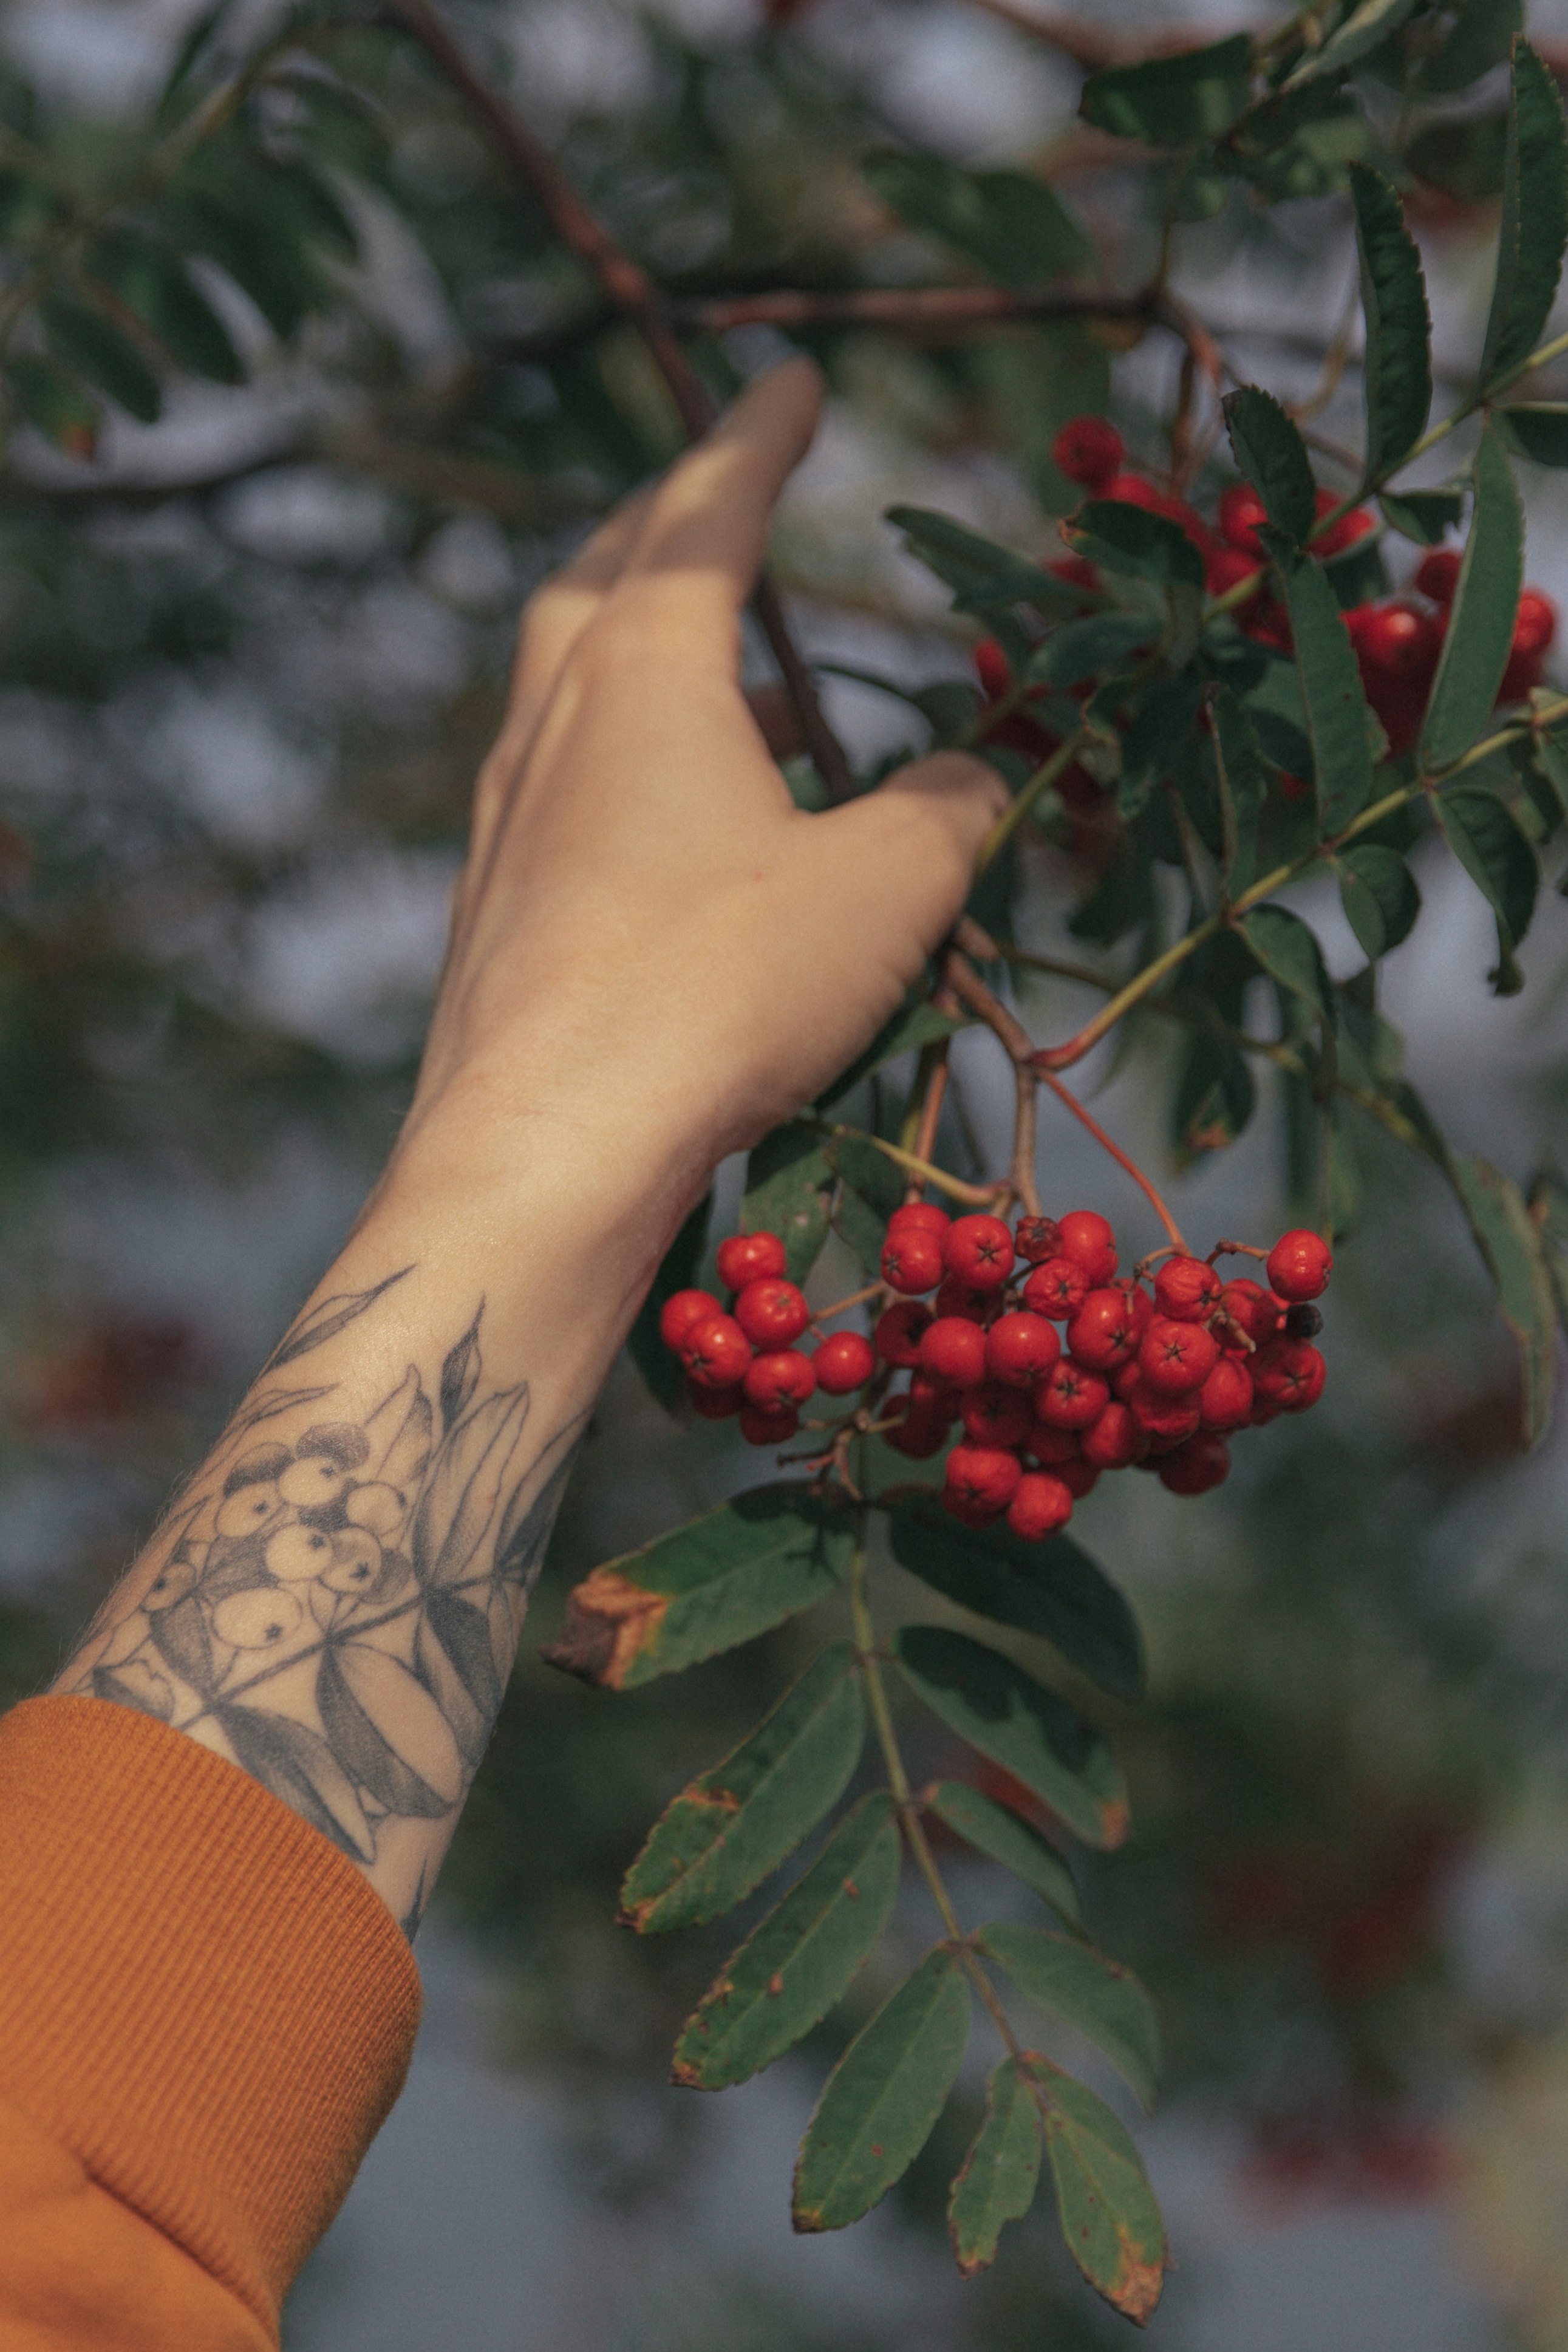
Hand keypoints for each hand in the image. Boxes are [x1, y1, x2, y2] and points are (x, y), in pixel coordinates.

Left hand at [399, 360, 1005, 1200]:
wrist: (544, 1154)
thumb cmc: (718, 992)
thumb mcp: (884, 890)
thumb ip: (944, 809)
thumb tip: (959, 776)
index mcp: (644, 674)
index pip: (705, 513)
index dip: (760, 438)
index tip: (795, 377)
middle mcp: (555, 724)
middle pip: (602, 576)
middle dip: (670, 522)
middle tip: (729, 500)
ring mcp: (508, 820)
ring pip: (576, 691)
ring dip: (658, 659)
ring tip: (759, 690)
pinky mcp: (497, 911)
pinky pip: (569, 793)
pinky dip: (636, 767)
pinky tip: (694, 834)